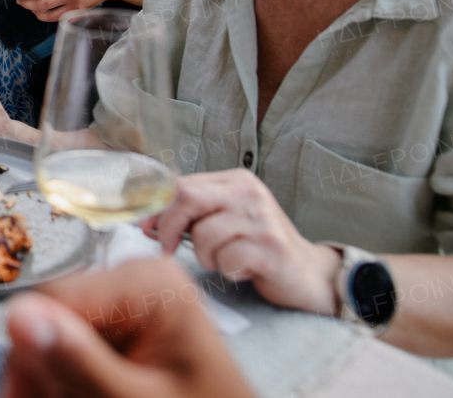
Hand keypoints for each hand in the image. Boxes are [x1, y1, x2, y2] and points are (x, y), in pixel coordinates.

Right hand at [2, 258, 255, 397]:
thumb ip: (79, 363)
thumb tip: (19, 315)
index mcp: (147, 283)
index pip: (51, 299)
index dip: (28, 352)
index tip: (20, 396)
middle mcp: (135, 282)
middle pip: (50, 318)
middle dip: (43, 369)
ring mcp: (130, 306)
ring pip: (55, 337)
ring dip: (52, 379)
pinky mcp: (125, 328)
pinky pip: (76, 349)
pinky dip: (70, 380)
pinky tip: (82, 395)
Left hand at [141, 169, 339, 315]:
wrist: (307, 272)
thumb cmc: (257, 246)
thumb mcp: (226, 219)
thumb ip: (193, 214)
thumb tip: (148, 220)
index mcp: (236, 181)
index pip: (183, 185)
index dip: (158, 208)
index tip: (145, 227)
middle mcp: (249, 194)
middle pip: (188, 199)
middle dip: (169, 227)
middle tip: (168, 250)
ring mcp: (262, 219)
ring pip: (204, 236)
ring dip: (206, 257)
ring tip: (225, 260)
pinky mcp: (271, 248)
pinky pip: (226, 260)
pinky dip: (227, 270)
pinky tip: (243, 269)